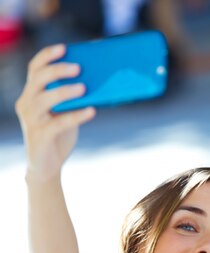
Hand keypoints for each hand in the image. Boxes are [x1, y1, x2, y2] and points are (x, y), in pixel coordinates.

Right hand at [15, 44, 95, 180]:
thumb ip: (74, 97)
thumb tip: (100, 80)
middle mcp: (27, 103)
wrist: (47, 165)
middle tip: (78, 68)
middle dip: (58, 70)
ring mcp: (31, 120)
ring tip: (84, 88)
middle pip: (38, 79)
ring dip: (65, 91)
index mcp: (31, 93)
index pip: (34, 68)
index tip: (64, 48)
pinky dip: (76, 115)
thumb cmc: (59, 133)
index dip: (47, 56)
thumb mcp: (64, 111)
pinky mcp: (41, 136)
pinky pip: (58, 123)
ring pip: (44, 99)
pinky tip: (91, 111)